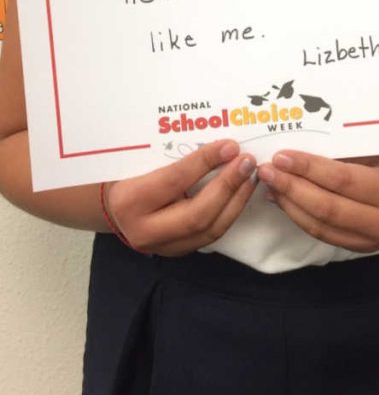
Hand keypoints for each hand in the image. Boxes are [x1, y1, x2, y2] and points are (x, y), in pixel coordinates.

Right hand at [103, 139, 256, 255]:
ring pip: (209, 230)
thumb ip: (170, 154)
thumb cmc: (125, 174)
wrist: (111, 207)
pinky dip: (229, 213)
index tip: (230, 146)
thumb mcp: (138, 160)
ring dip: (235, 202)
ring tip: (250, 176)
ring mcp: (162, 247)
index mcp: (130, 201)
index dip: (205, 163)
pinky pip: (210, 235)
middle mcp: (144, 231)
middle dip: (227, 186)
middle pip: (197, 214)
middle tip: (247, 162)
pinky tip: (240, 193)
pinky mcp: (177, 252)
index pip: (175, 181)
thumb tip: (216, 142)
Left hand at [257, 150, 378, 252]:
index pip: (342, 180)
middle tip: (267, 170)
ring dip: (289, 204)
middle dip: (292, 188)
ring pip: (320, 225)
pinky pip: (322, 233)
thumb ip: (348, 152)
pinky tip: (281, 199)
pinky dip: (298, 216)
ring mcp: (373, 241)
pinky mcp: (361, 248)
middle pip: (327, 207)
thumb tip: (299, 147)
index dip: (308, 170)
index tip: (282, 157)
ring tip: (269, 183)